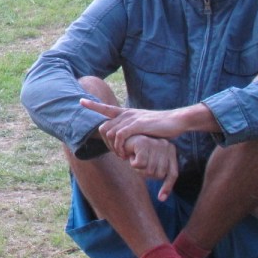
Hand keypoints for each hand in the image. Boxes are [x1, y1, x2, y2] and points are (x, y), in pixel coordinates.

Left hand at [80, 97, 215, 152]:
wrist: (176, 121)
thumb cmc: (161, 126)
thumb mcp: (143, 125)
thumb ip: (133, 129)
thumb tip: (126, 138)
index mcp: (127, 113)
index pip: (105, 108)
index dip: (92, 105)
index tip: (81, 101)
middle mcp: (126, 114)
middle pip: (104, 128)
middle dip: (106, 144)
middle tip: (117, 155)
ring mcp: (131, 118)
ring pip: (110, 133)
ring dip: (113, 148)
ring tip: (123, 156)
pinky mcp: (137, 124)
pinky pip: (119, 136)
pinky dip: (120, 147)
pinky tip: (126, 154)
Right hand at [122, 135, 179, 200]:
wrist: (123, 139)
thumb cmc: (138, 154)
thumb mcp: (151, 164)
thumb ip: (159, 174)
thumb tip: (162, 199)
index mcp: (171, 150)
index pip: (173, 173)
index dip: (167, 187)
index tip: (161, 199)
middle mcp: (166, 145)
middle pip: (159, 174)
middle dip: (147, 174)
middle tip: (140, 166)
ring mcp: (155, 143)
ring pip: (149, 170)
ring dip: (139, 169)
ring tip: (135, 159)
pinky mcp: (144, 143)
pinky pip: (140, 164)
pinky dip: (133, 163)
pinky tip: (131, 156)